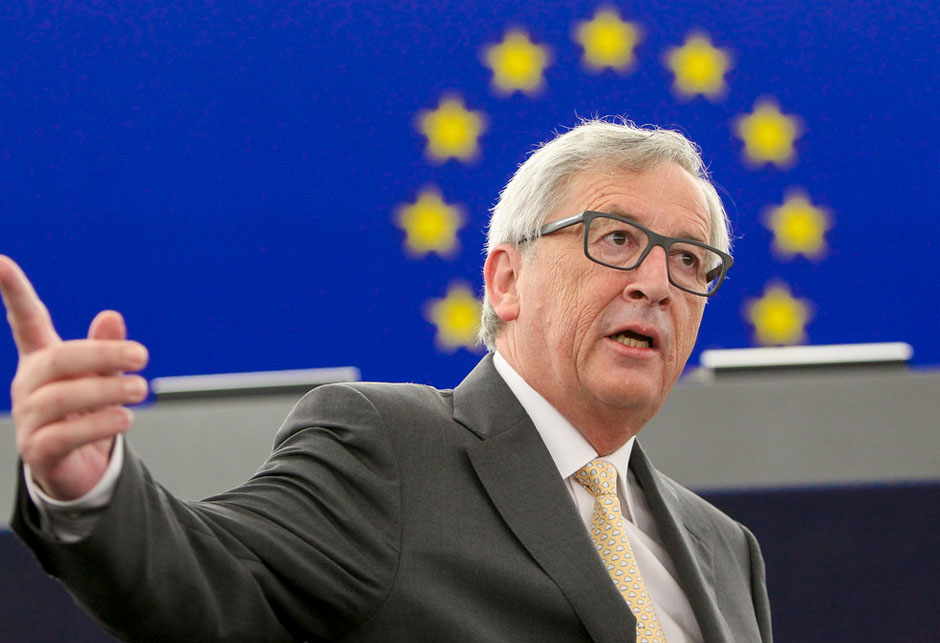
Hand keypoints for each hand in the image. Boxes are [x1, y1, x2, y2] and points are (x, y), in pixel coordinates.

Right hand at [0, 256, 148, 499]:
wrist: (83, 469)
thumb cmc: (90, 413)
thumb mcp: (104, 377)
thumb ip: (108, 350)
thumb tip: (111, 316)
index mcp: (42, 360)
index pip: (26, 321)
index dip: (13, 291)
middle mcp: (29, 385)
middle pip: (57, 360)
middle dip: (101, 353)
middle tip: (144, 356)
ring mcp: (29, 419)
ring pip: (61, 397)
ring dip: (107, 390)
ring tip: (141, 389)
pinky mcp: (38, 451)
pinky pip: (64, 435)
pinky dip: (98, 424)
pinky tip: (124, 417)